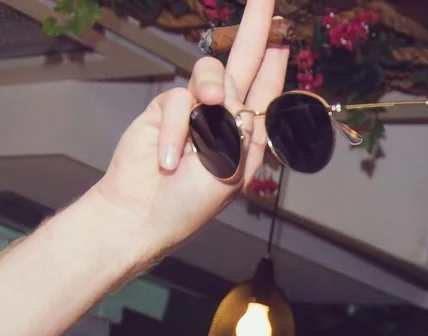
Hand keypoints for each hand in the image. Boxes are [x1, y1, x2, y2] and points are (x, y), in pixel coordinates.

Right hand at [89, 0, 286, 264]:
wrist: (141, 215)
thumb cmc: (189, 204)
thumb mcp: (229, 173)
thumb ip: (235, 130)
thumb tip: (228, 94)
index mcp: (248, 133)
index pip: (268, 88)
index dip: (277, 58)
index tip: (286, 31)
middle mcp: (225, 116)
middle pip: (244, 61)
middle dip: (257, 27)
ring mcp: (195, 110)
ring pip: (210, 73)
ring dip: (210, 88)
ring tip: (209, 110)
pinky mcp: (165, 109)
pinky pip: (177, 100)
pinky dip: (174, 130)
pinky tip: (168, 159)